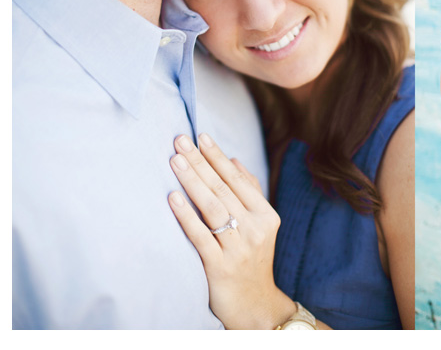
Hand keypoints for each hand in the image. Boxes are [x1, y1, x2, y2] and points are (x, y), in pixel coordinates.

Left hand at [167, 133, 295, 328]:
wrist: (254, 305)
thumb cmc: (252, 258)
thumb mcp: (260, 225)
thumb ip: (249, 191)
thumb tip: (234, 159)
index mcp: (266, 215)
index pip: (239, 179)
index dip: (218, 156)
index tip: (201, 136)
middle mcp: (255, 229)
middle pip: (223, 189)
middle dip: (200, 162)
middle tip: (180, 141)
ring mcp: (238, 248)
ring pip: (212, 208)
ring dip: (192, 181)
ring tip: (175, 161)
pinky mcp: (219, 267)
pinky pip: (200, 236)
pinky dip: (186, 216)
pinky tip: (173, 198)